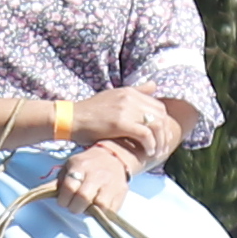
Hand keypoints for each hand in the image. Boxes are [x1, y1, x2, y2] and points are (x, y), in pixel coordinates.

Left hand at [46, 139, 140, 216]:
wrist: (114, 156)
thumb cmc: (87, 163)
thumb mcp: (70, 166)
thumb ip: (58, 181)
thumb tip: (43, 194)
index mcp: (81, 166)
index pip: (69, 187)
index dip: (63, 199)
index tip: (63, 201)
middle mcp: (97, 174)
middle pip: (83, 197)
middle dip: (75, 207)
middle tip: (74, 206)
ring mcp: (111, 184)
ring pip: (99, 206)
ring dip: (90, 211)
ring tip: (86, 206)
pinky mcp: (121, 193)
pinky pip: (110, 210)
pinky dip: (101, 213)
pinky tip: (97, 207)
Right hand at [67, 88, 183, 163]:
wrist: (71, 118)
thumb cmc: (91, 112)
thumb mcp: (114, 95)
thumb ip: (136, 91)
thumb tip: (154, 85)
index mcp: (130, 92)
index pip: (159, 106)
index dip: (164, 123)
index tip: (163, 137)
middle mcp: (130, 97)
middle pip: (160, 116)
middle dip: (165, 134)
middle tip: (163, 148)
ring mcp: (126, 109)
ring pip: (156, 125)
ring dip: (160, 141)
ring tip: (156, 153)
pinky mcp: (120, 122)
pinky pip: (145, 134)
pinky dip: (150, 145)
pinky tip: (147, 153)